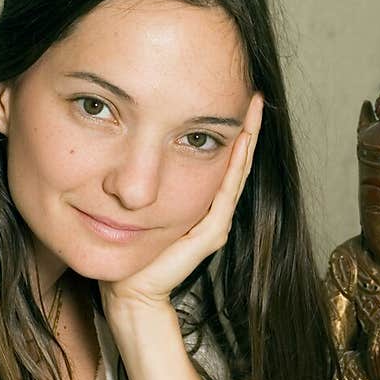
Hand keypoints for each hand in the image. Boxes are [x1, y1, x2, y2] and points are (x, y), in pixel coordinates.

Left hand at [98, 93, 262, 316]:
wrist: (129, 289)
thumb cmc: (126, 249)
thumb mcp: (134, 203)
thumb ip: (142, 179)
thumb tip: (129, 146)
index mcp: (197, 200)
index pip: (217, 156)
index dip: (228, 126)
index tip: (232, 92)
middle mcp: (212, 209)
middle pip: (235, 159)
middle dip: (245, 125)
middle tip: (252, 90)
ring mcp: (215, 221)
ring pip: (236, 171)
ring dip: (247, 139)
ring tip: (253, 108)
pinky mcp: (209, 233)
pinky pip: (225, 193)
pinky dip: (235, 166)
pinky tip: (240, 142)